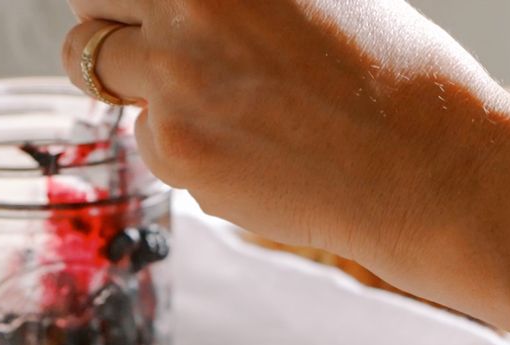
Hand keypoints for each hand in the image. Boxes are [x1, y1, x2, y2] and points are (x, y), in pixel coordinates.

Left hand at [61, 0, 509, 264]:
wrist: (422, 164)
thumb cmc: (388, 71)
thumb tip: (184, 5)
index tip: (133, 8)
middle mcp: (187, 7)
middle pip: (87, 6)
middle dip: (107, 24)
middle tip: (143, 42)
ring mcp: (173, 81)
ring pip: (102, 77)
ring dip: (140, 86)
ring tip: (219, 102)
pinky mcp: (176, 150)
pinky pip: (145, 139)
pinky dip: (179, 144)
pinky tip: (246, 147)